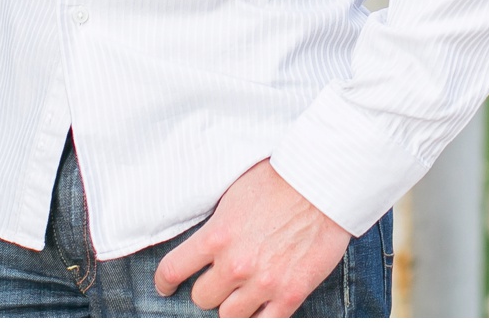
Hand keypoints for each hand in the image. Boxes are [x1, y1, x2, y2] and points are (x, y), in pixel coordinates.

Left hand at [153, 160, 349, 316]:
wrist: (324, 184)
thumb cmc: (281, 180)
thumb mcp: (234, 194)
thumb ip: (215, 225)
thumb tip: (203, 242)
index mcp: (216, 236)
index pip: (172, 271)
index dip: (165, 282)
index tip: (166, 286)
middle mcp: (235, 265)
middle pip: (201, 298)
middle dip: (209, 288)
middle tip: (220, 278)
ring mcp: (263, 283)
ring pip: (229, 316)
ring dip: (233, 304)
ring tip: (242, 291)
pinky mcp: (290, 294)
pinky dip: (259, 317)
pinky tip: (259, 307)